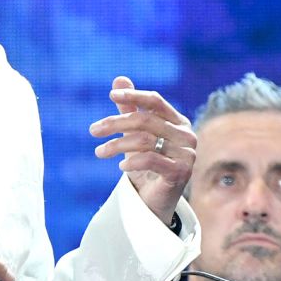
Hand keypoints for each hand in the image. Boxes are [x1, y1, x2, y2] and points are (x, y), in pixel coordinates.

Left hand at [89, 76, 195, 224]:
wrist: (155, 201)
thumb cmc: (146, 166)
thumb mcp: (134, 135)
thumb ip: (130, 109)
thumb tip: (119, 79)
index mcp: (178, 121)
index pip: (155, 101)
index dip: (134, 96)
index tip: (111, 96)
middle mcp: (186, 135)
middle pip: (145, 120)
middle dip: (115, 124)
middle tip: (93, 130)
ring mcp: (187, 154)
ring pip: (144, 140)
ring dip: (116, 145)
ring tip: (99, 152)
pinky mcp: (181, 172)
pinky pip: (151, 159)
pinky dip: (132, 162)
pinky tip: (121, 166)